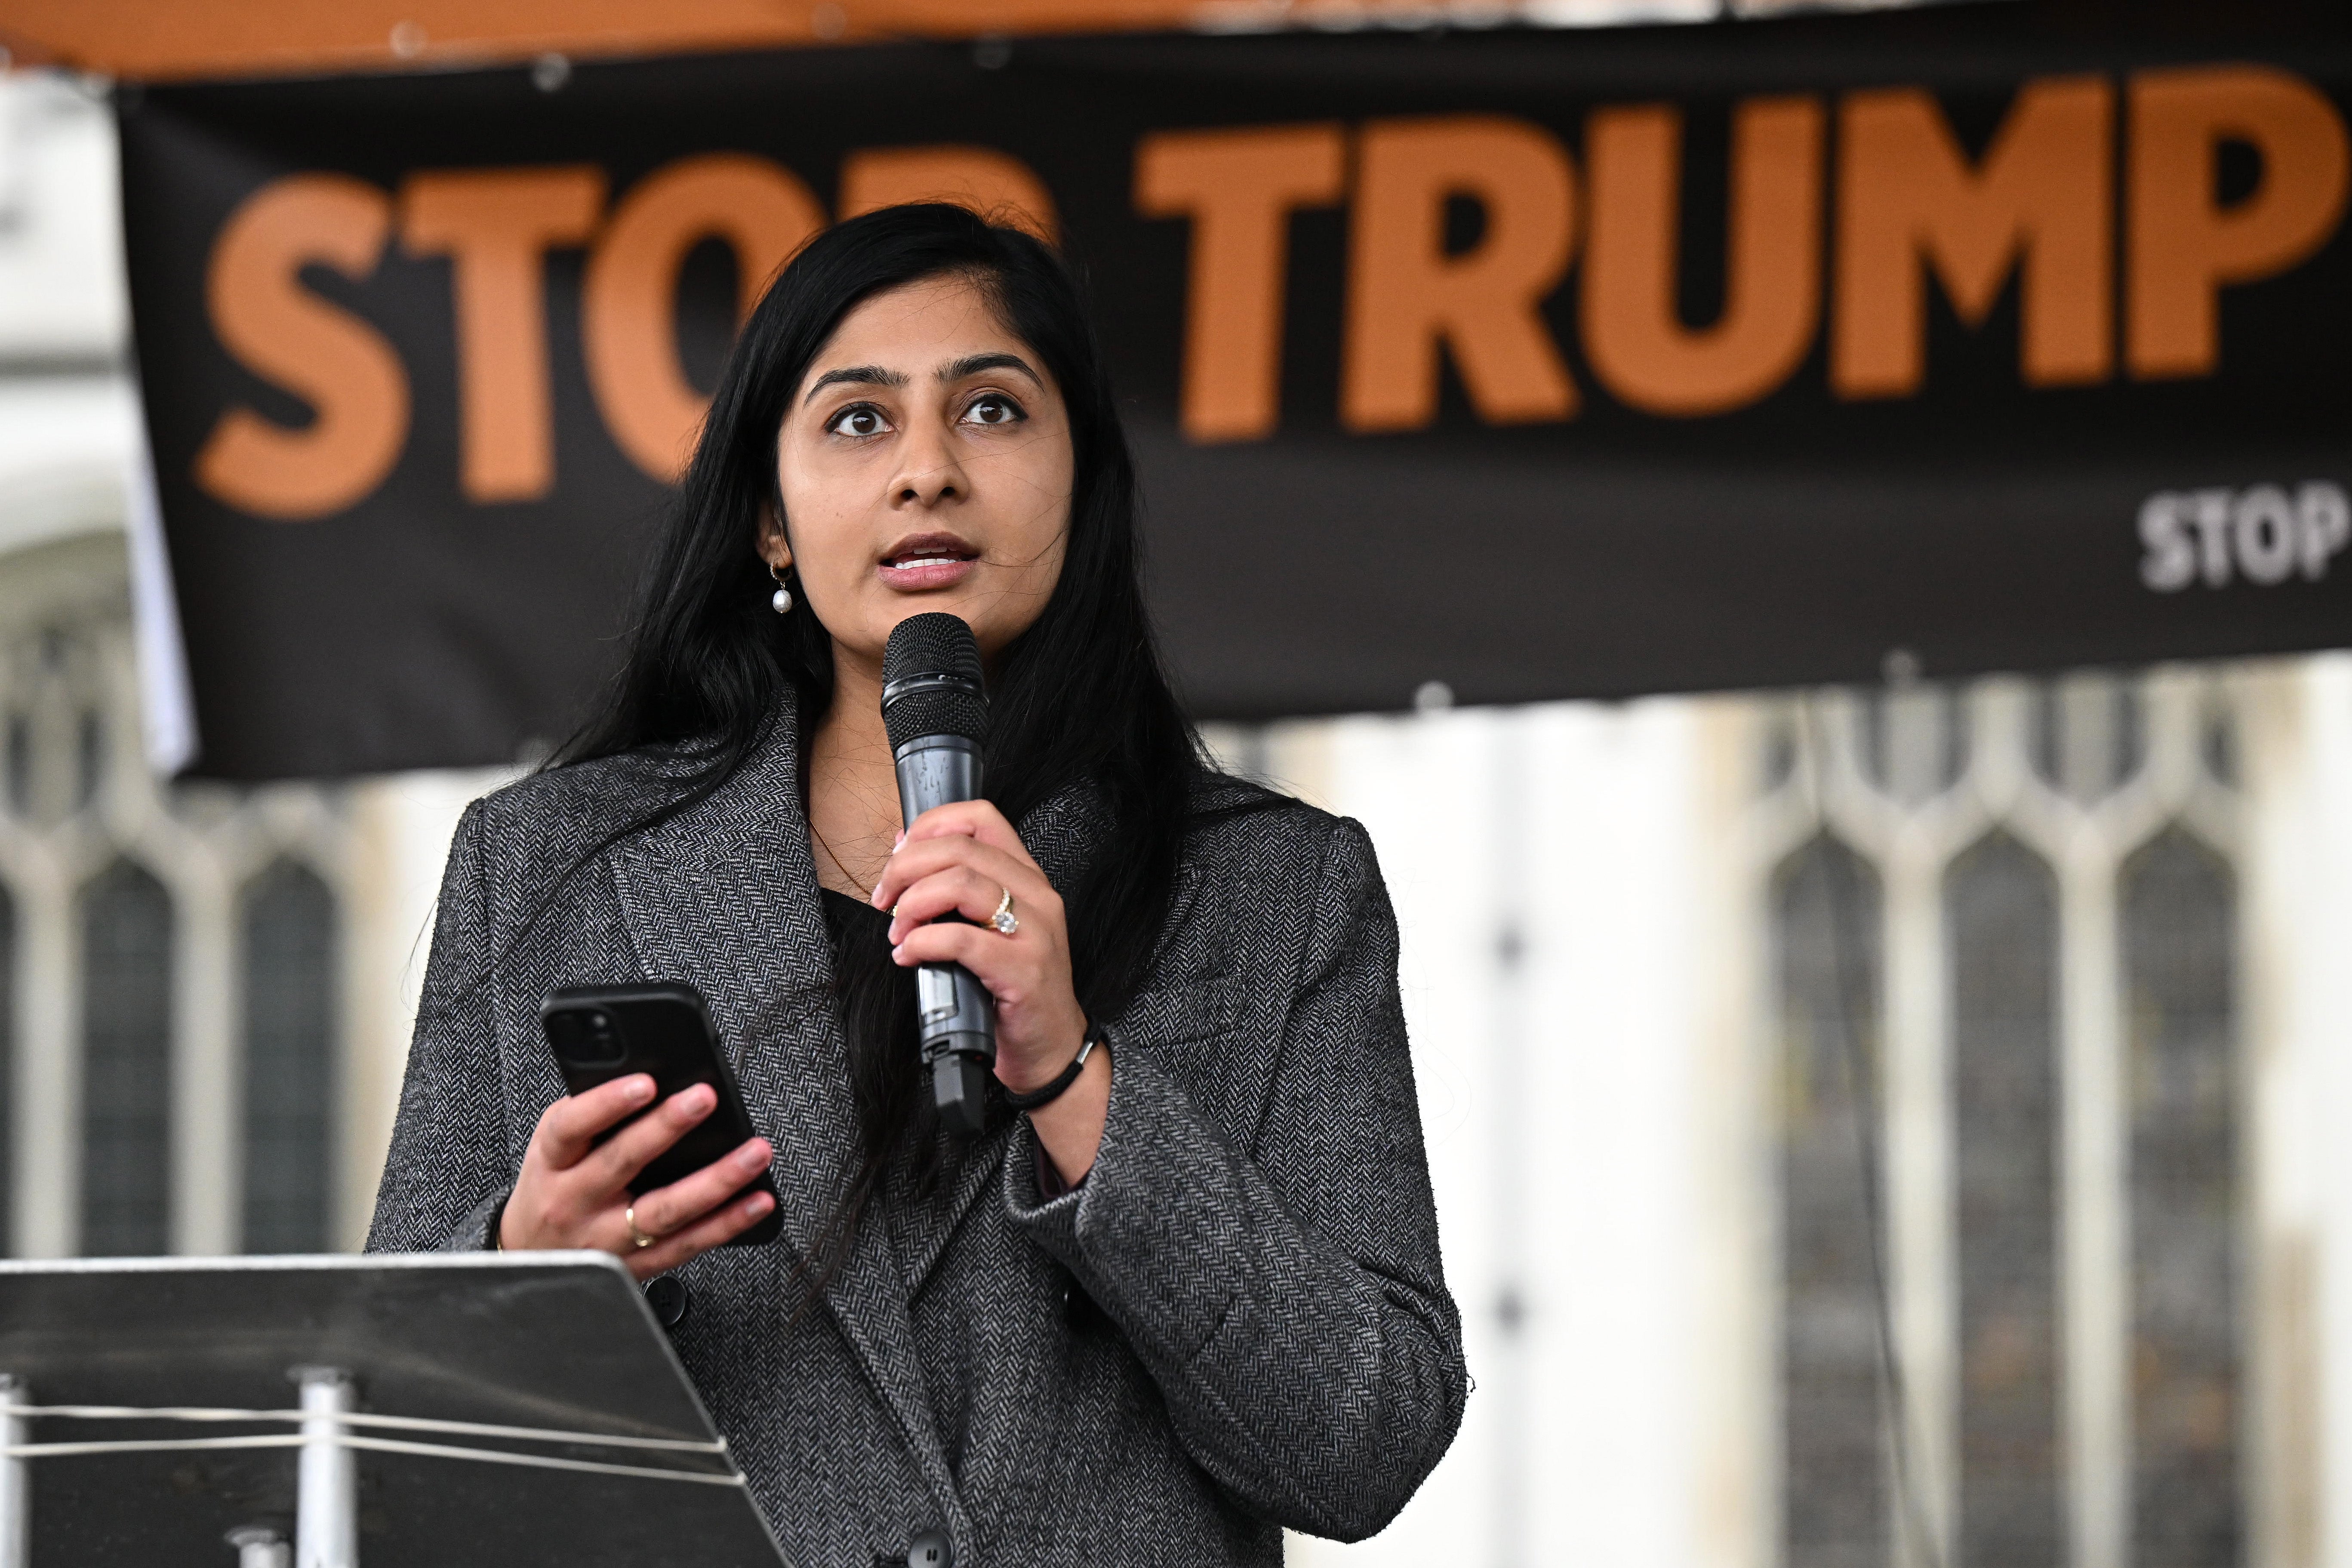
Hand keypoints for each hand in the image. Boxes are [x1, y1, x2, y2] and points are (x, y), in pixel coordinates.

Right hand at [499, 1074, 775, 1279]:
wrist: (530, 1255)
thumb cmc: (552, 1184)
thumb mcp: (555, 1146)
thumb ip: (594, 1116)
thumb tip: (656, 1078)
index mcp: (552, 1162)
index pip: (571, 1128)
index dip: (607, 1104)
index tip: (646, 1083)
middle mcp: (574, 1202)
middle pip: (622, 1164)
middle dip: (666, 1128)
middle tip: (705, 1098)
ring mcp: (606, 1239)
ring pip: (664, 1211)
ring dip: (715, 1181)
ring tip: (754, 1153)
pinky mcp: (637, 1265)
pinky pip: (687, 1245)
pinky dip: (727, 1224)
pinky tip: (757, 1201)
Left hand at [872, 800, 1108, 1180]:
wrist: (1049, 1049)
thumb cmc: (1012, 989)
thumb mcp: (993, 927)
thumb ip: (958, 888)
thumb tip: (903, 851)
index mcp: (1028, 879)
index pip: (981, 818)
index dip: (931, 825)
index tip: (900, 852)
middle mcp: (1037, 897)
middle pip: (960, 850)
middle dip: (906, 868)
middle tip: (884, 898)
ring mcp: (1034, 932)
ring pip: (961, 884)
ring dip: (912, 904)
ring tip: (898, 930)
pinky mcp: (1023, 970)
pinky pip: (959, 939)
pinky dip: (921, 943)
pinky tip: (908, 955)